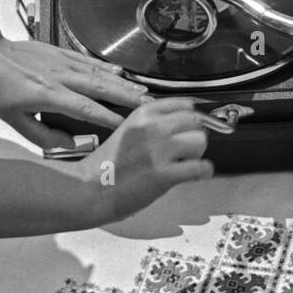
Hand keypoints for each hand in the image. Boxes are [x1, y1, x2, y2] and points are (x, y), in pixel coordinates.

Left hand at [0, 31, 151, 150]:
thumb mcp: (13, 120)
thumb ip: (42, 135)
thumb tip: (69, 144)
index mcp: (47, 95)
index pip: (85, 109)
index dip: (108, 118)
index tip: (128, 126)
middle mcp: (59, 77)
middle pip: (100, 88)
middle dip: (127, 99)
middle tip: (150, 108)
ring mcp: (61, 62)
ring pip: (98, 74)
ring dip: (122, 84)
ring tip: (144, 92)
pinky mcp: (60, 52)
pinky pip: (88, 61)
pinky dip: (106, 68)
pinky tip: (121, 73)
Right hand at [74, 97, 214, 220]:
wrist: (89, 189)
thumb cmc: (105, 165)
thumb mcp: (127, 131)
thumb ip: (151, 126)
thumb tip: (181, 128)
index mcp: (142, 114)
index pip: (184, 103)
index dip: (190, 118)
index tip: (190, 127)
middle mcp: (153, 127)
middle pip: (196, 121)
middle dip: (194, 135)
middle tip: (186, 149)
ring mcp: (159, 150)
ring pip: (201, 141)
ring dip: (197, 153)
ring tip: (186, 162)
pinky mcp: (164, 174)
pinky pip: (201, 168)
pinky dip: (203, 172)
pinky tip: (196, 174)